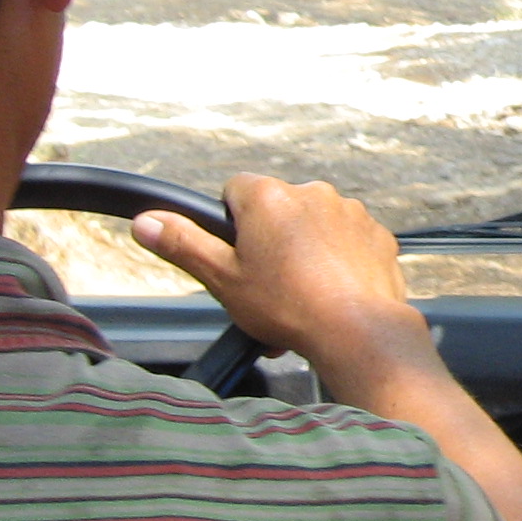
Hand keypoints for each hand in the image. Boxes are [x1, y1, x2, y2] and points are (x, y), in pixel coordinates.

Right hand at [133, 175, 421, 360]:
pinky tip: (332, 294)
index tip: (237, 255)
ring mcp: (349, 211)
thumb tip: (144, 221)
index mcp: (269, 197)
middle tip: (267, 284)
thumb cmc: (287, 306)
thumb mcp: (222, 278)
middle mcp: (312, 192)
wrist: (357, 330)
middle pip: (277, 210)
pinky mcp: (377, 234)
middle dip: (269, 240)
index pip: (235, 190)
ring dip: (305, 251)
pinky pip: (348, 241)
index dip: (231, 224)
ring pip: (314, 226)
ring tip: (301, 295)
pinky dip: (340, 261)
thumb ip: (183, 244)